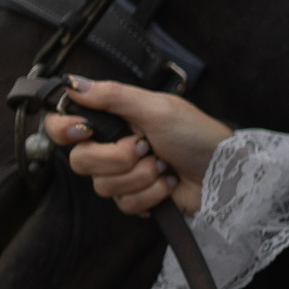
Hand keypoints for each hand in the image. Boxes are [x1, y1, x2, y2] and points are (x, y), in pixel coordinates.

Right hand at [39, 76, 233, 216]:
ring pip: (103, 186)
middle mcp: (113, 147)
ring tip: (164, 165)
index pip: (64, 125)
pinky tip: (169, 182)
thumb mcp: (158, 108)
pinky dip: (152, 193)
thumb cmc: (197, 135)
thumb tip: (74, 84)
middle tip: (146, 147)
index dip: (65, 129)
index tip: (84, 130)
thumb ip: (114, 96)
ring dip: (141, 176)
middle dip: (116, 158)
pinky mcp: (137, 199)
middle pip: (80, 161)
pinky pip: (125, 204)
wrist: (225, 175)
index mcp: (114, 119)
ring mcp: (124, 175)